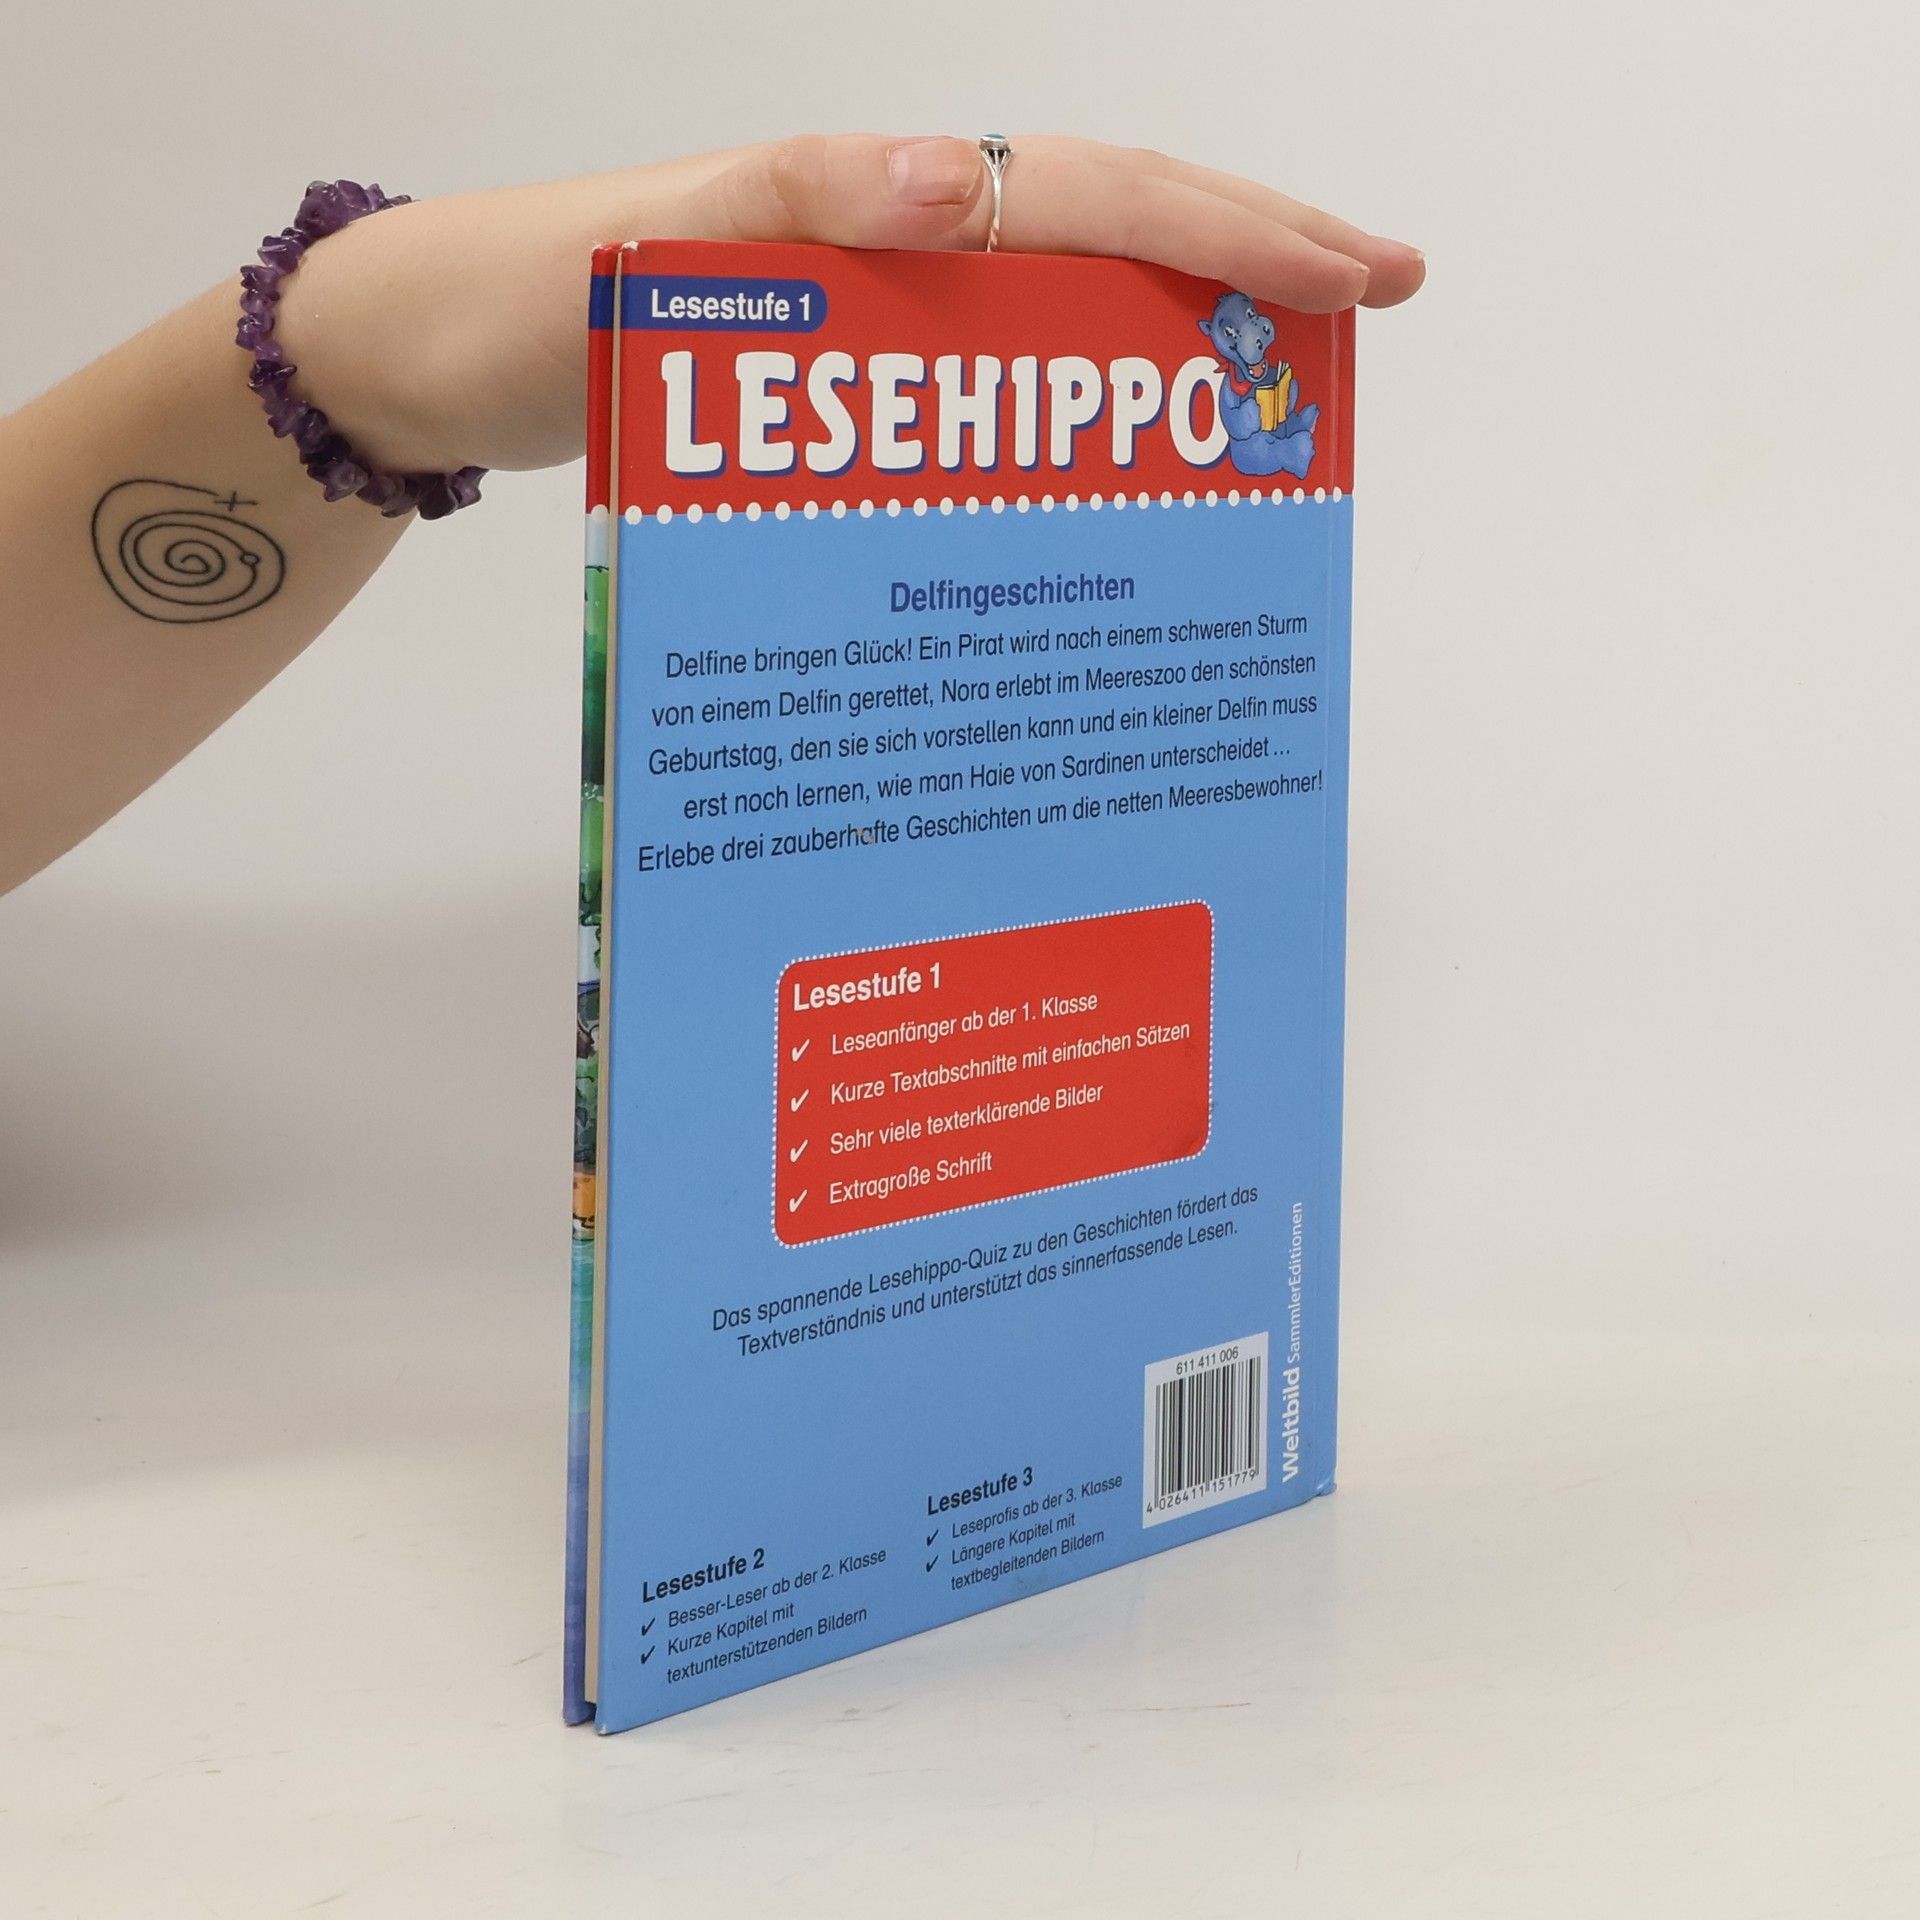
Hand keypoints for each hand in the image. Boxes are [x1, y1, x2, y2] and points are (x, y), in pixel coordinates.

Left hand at [274, 134, 1423, 475]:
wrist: (429, 362)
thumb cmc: (523, 302)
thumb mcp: (645, 251)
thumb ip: (791, 208)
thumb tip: (950, 181)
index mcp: (874, 204)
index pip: (1089, 199)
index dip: (1228, 233)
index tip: (1349, 278)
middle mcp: (895, 247)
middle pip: (1108, 233)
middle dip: (1251, 258)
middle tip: (1376, 301)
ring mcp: (877, 314)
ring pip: (1065, 305)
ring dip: (1183, 330)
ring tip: (1288, 387)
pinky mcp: (844, 383)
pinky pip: (991, 383)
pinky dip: (1075, 410)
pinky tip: (1119, 464)